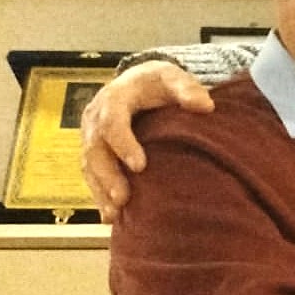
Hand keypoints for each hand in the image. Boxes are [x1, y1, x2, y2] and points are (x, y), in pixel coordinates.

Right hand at [80, 60, 214, 220]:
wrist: (138, 81)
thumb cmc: (159, 82)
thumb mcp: (173, 77)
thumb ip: (188, 89)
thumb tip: (206, 106)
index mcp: (114, 98)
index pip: (112, 121)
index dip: (123, 144)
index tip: (140, 165)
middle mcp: (96, 117)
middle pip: (95, 149)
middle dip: (108, 175)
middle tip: (123, 198)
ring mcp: (91, 135)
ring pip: (89, 165)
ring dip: (100, 190)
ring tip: (115, 213)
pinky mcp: (94, 151)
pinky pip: (91, 174)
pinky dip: (99, 194)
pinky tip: (110, 216)